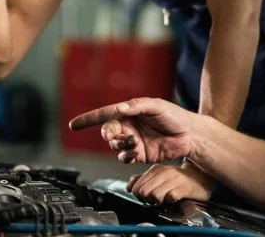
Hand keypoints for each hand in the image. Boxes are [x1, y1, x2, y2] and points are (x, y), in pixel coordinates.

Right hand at [69, 98, 197, 163]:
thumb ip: (137, 106)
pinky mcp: (139, 154)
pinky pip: (124, 157)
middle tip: (120, 134)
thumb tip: (120, 107)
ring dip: (120, 145)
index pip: (104, 115)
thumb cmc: (175, 116)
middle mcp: (129, 126)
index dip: (87, 119)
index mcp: (129, 112)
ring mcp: (133, 141)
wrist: (190, 135)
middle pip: (108, 132)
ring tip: (134, 142)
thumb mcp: (157, 106)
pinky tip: (135, 152)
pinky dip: (126, 156)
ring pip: (115, 146)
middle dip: (110, 134)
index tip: (74, 125)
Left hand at [127, 164, 216, 204]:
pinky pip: (170, 198)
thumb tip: (129, 186)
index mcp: (155, 169)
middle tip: (156, 198)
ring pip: (155, 195)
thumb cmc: (179, 179)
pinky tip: (174, 198)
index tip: (146, 196)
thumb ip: (143, 180)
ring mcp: (175, 179)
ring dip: (159, 201)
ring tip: (165, 198)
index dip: (138, 195)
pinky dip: (170, 201)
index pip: (136, 186)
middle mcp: (164, 172)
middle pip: (143, 192)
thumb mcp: (159, 176)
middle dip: (147, 199)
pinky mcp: (184, 188)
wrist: (202, 178)